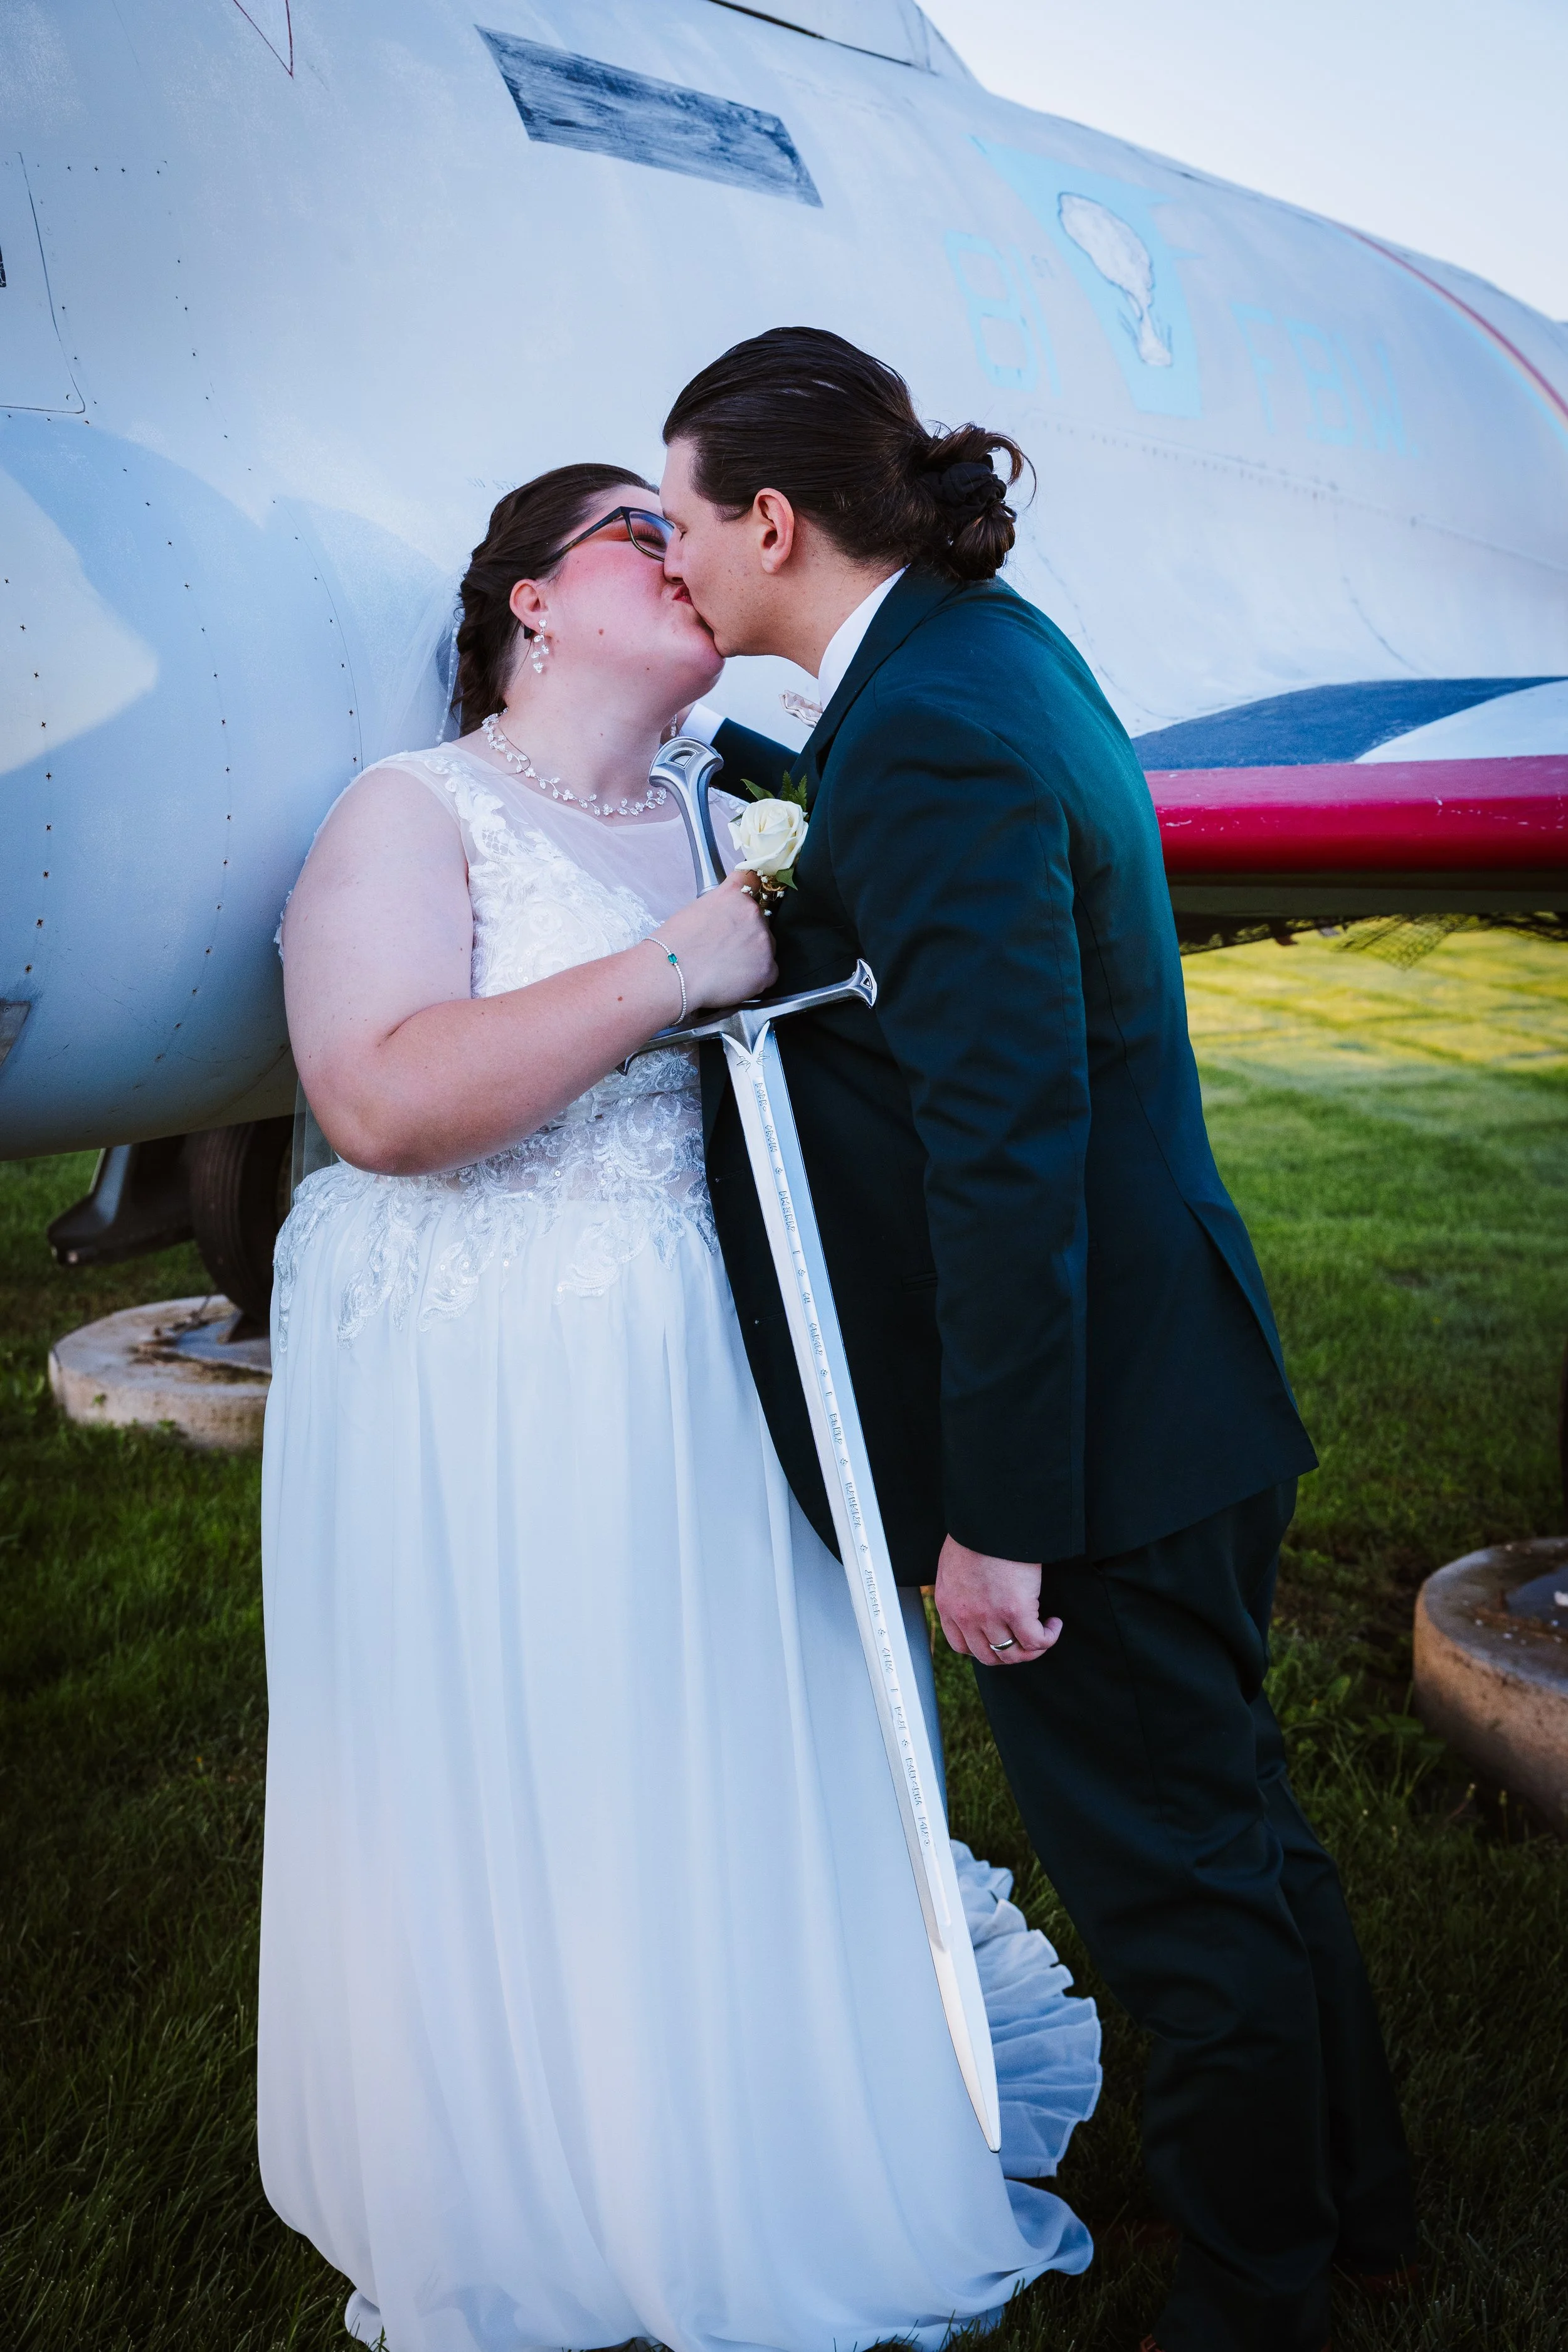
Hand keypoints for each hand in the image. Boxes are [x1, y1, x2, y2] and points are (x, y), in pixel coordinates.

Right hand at [657, 868, 776, 1010]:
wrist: (672, 975)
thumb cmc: (674, 946)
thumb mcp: (695, 909)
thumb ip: (720, 907)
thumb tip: (725, 917)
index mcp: (735, 895)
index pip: (752, 881)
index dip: (747, 893)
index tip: (744, 902)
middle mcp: (754, 914)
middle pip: (760, 921)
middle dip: (747, 932)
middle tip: (725, 947)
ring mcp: (764, 942)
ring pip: (765, 947)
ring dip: (752, 955)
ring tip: (726, 967)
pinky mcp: (767, 970)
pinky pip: (767, 972)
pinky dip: (755, 977)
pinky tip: (734, 980)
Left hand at [933, 1537, 1060, 1665]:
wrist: (990, 1519)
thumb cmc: (976, 1533)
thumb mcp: (953, 1565)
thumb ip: (960, 1587)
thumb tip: (976, 1596)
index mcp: (948, 1605)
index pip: (961, 1645)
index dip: (984, 1648)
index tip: (999, 1639)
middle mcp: (966, 1616)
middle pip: (989, 1656)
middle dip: (1009, 1652)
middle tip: (1024, 1638)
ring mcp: (990, 1616)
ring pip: (1013, 1654)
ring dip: (1032, 1648)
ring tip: (1043, 1631)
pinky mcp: (1016, 1610)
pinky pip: (1036, 1641)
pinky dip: (1048, 1637)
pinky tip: (1054, 1623)